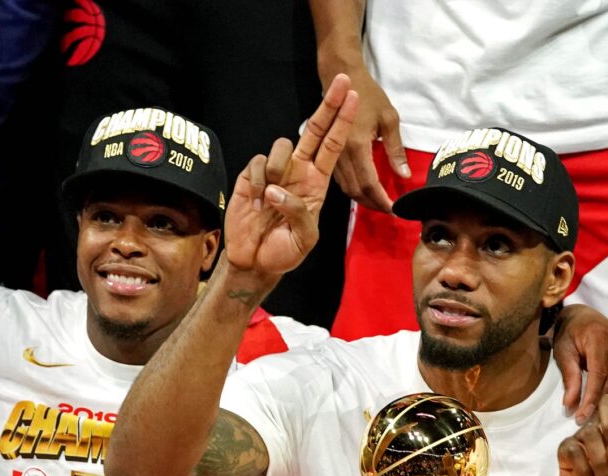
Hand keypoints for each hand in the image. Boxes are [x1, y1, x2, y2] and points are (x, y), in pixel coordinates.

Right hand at [224, 74, 356, 278]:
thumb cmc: (284, 252)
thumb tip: (277, 189)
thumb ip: (298, 213)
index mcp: (317, 183)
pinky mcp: (252, 176)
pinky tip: (257, 203)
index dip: (344, 121)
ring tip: (271, 199)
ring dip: (279, 168)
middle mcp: (298, 172)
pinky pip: (258, 163)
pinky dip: (259, 183)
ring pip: (282, 146)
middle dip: (329, 105)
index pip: (333, 146)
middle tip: (343, 81)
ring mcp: (275, 172)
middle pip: (314, 130)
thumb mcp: (304, 238)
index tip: (355, 98)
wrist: (254, 261)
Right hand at [323, 62, 409, 211]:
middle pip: (356, 191)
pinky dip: (354, 190)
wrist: (341, 79)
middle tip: (390, 210)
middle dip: (373, 204)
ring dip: (363, 200)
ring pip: (346, 188)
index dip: (382, 200)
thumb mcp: (389, 118)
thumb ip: (396, 150)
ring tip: (380, 203)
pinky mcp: (329, 154)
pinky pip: (341, 180)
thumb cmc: (368, 95)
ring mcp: (332, 155)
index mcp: (357, 146)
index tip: (395, 209)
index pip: (369, 183)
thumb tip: (404, 175)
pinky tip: (366, 191)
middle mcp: (341, 155)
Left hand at [552, 304, 607, 421]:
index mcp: (599, 336)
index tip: (581, 416)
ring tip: (594, 418)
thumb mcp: (563, 353)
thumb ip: (569, 379)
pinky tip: (604, 405)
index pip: (598, 374)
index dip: (591, 398)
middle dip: (600, 403)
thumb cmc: (569, 334)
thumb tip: (569, 406)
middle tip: (587, 422)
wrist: (582, 316)